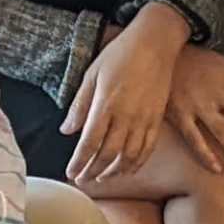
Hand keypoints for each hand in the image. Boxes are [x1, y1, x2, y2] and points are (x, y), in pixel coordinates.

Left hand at [62, 6, 186, 185]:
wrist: (154, 43)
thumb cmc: (119, 54)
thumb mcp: (92, 74)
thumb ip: (80, 105)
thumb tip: (66, 130)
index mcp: (106, 104)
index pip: (89, 142)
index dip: (79, 161)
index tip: (70, 172)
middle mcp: (126, 116)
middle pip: (108, 154)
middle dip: (93, 171)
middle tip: (82, 180)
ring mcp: (144, 119)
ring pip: (129, 156)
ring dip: (114, 172)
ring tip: (102, 178)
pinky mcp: (157, 119)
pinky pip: (147, 149)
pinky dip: (136, 164)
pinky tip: (126, 170)